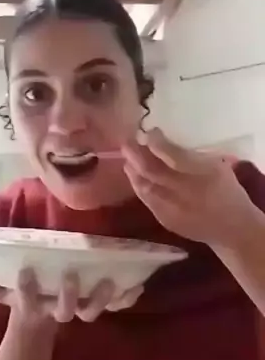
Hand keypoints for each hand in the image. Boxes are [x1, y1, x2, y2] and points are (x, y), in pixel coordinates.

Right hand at [0, 265, 142, 322]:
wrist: (38, 333)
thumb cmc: (21, 303)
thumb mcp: (0, 295)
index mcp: (33, 309)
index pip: (27, 303)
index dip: (26, 291)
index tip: (25, 273)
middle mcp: (56, 313)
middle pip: (65, 311)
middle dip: (69, 296)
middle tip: (72, 276)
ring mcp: (77, 313)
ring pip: (90, 311)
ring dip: (102, 298)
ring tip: (110, 280)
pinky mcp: (94, 309)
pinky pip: (113, 307)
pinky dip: (125, 298)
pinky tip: (137, 286)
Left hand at [122, 127, 258, 246]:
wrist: (231, 228)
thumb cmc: (226, 192)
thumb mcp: (217, 165)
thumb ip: (192, 154)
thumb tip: (167, 140)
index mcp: (199, 173)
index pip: (171, 155)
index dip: (156, 142)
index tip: (151, 131)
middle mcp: (182, 190)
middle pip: (151, 170)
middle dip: (135, 154)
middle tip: (128, 142)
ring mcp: (171, 207)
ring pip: (143, 185)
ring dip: (133, 170)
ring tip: (128, 159)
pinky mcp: (165, 219)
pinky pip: (145, 199)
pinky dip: (138, 185)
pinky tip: (136, 177)